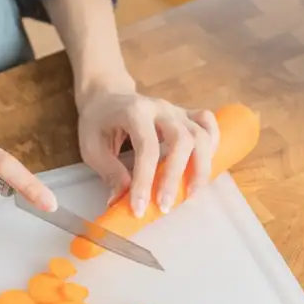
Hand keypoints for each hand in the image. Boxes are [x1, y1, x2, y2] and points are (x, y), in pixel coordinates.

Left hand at [76, 81, 219, 217]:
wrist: (107, 95)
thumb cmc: (97, 122)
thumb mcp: (91, 147)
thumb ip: (109, 171)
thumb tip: (121, 199)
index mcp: (134, 112)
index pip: (147, 148)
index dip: (145, 181)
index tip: (139, 209)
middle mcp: (160, 108)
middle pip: (182, 140)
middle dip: (175, 177)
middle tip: (165, 207)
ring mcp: (176, 110)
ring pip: (200, 134)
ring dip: (200, 168)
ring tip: (191, 195)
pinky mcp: (185, 114)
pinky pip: (207, 123)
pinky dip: (213, 143)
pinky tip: (205, 166)